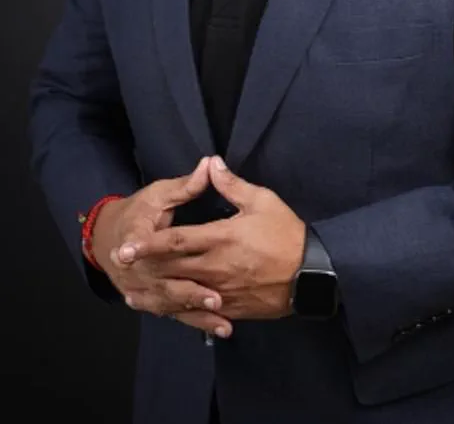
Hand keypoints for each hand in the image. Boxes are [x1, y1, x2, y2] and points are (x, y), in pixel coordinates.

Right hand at [91, 157, 230, 333]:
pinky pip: (175, 313)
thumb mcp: (159, 193)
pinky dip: (196, 322)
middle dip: (189, 292)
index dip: (161, 253)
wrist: (108, 238)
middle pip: (163, 282)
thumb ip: (186, 185)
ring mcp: (143, 288)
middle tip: (218, 298)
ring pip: (171, 303)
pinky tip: (220, 329)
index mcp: (136, 236)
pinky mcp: (152, 299)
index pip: (147, 244)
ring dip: (196, 313)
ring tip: (222, 318)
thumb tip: (211, 163)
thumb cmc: (139, 211)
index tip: (191, 259)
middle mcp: (137, 269)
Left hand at [120, 156, 306, 336]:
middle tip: (121, 266)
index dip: (148, 244)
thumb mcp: (262, 200)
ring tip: (136, 290)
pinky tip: (168, 308)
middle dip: (144, 267)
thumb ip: (232, 184)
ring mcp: (222, 291)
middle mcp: (215, 267)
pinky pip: (201, 310)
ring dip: (157, 291)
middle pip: (171, 269)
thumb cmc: (286, 233)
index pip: (175, 241)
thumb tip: (211, 163)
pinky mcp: (232, 307)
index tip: (126, 247)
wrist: (311, 273)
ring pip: (181, 292)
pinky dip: (181, 309)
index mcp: (220, 238)